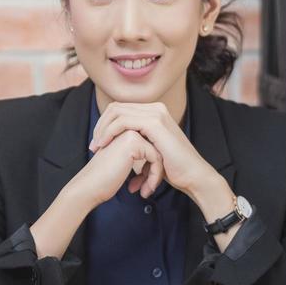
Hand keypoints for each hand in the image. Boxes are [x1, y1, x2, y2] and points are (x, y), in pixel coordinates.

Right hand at [66, 129, 163, 208]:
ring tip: (145, 190)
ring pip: (159, 154)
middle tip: (146, 188)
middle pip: (157, 149)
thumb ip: (138, 156)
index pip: (151, 147)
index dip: (150, 168)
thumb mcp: (124, 163)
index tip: (143, 184)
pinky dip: (154, 177)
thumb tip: (159, 159)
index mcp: (124, 132)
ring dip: (155, 175)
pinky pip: (156, 159)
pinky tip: (143, 190)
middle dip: (154, 171)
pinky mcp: (133, 142)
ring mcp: (130, 133)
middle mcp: (127, 128)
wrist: (89, 187)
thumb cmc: (104, 179)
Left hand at [88, 101, 218, 201]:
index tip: (97, 143)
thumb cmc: (173, 168)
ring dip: (102, 130)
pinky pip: (123, 122)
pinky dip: (110, 132)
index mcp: (153, 112)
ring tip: (96, 148)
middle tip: (93, 146)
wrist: (192, 176)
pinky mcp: (155, 123)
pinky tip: (105, 146)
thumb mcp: (151, 151)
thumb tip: (119, 146)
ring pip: (116, 112)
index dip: (104, 124)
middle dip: (100, 126)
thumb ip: (137, 143)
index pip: (120, 109)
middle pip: (115, 107)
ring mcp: (156, 114)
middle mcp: (155, 108)